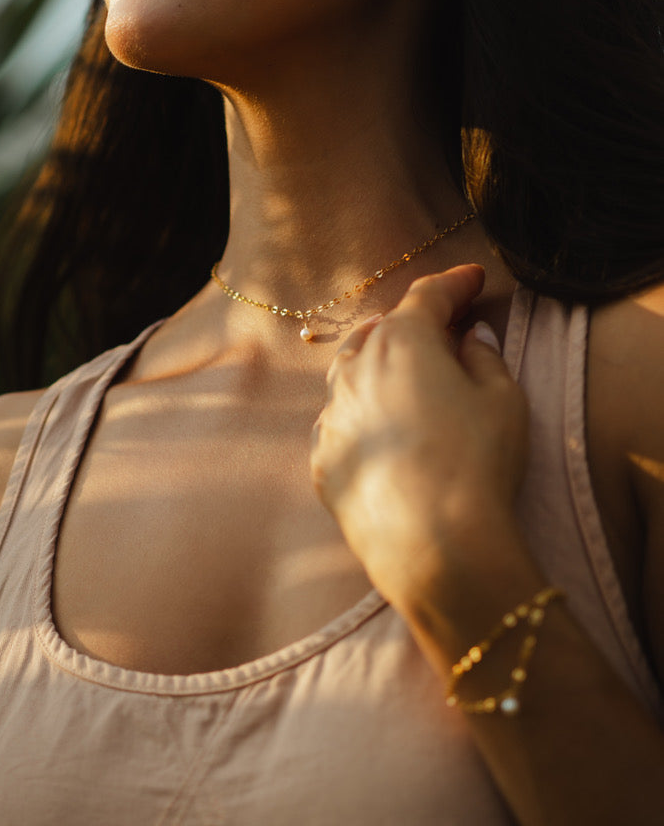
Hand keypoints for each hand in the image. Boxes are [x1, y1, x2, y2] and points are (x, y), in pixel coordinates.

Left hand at [311, 265, 528, 610]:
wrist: (433, 547)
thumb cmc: (476, 465)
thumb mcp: (502, 401)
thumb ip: (484, 357)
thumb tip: (470, 336)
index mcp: (402, 343)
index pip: (427, 297)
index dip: (454, 284)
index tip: (472, 279)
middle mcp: (356, 370)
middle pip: (381, 330)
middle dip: (412, 322)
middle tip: (443, 324)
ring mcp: (332, 417)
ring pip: (351, 372)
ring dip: (378, 364)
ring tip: (406, 370)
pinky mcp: (323, 461)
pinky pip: (341, 422)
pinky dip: (362, 413)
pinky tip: (381, 426)